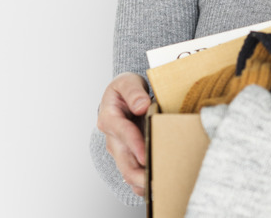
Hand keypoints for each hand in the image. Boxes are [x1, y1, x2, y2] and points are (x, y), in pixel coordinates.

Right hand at [96, 72, 150, 195]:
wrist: (120, 97)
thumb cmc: (125, 90)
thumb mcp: (127, 82)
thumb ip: (134, 92)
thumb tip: (142, 106)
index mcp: (110, 118)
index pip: (123, 132)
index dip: (135, 144)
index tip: (146, 155)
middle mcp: (113, 139)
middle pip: (124, 161)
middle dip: (139, 174)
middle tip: (156, 181)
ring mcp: (119, 151)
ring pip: (128, 172)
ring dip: (142, 182)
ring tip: (160, 187)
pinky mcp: (127, 157)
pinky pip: (133, 175)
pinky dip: (143, 184)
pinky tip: (157, 188)